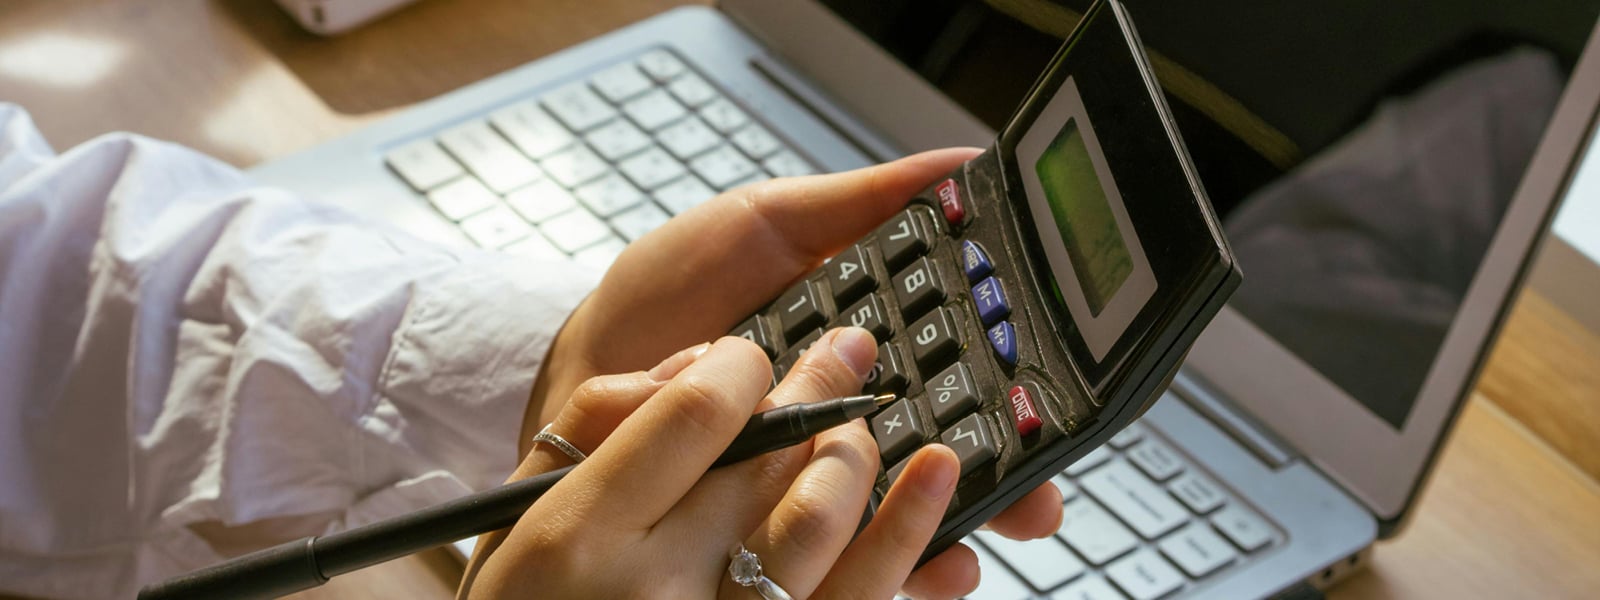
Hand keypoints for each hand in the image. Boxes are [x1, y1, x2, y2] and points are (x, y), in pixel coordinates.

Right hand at [466, 332, 976, 598]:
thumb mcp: (517, 515)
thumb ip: (590, 427)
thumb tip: (696, 364)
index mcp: (583, 537)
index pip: (693, 411)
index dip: (738, 365)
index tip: (747, 356)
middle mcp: (658, 590)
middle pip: (768, 457)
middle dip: (815, 389)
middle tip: (841, 353)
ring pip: (821, 521)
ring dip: (859, 452)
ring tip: (866, 417)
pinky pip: (860, 599)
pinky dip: (909, 535)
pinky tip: (935, 478)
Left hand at [517, 150, 1064, 596]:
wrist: (581, 357)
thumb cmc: (671, 295)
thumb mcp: (767, 225)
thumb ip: (859, 205)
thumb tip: (960, 166)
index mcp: (862, 363)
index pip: (957, 389)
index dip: (1008, 408)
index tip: (1044, 420)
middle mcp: (842, 433)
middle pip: (940, 470)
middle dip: (996, 493)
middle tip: (1032, 505)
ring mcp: (797, 490)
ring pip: (888, 530)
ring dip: (932, 544)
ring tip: (955, 550)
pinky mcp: (749, 536)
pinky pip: (814, 568)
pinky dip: (857, 577)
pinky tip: (891, 572)